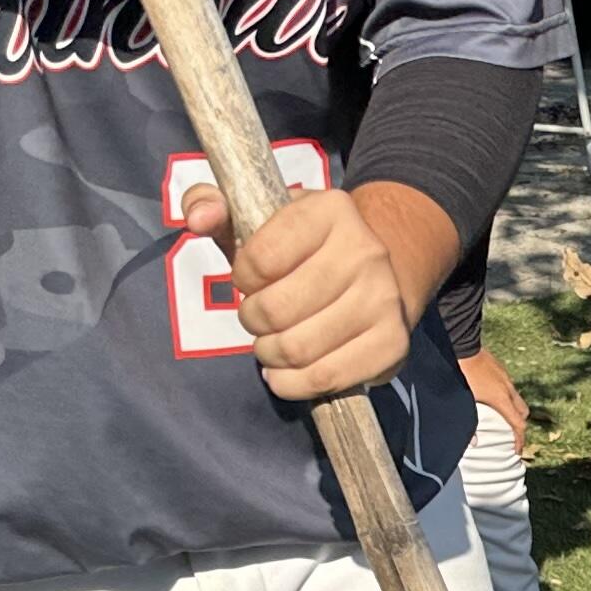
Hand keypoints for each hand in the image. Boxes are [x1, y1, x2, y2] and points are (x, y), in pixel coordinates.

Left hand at [180, 182, 407, 399]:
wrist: (379, 276)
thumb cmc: (303, 250)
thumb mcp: (259, 218)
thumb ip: (214, 206)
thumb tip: (198, 217)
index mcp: (330, 210)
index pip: (260, 258)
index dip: (243, 278)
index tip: (250, 279)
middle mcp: (366, 250)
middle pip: (277, 309)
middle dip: (252, 320)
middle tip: (257, 317)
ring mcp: (384, 299)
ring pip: (298, 349)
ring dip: (269, 354)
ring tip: (271, 344)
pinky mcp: (392, 342)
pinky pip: (324, 378)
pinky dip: (293, 383)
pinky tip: (286, 372)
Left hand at [458, 342, 527, 449]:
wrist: (462, 346)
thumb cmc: (462, 374)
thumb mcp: (465, 402)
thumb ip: (471, 424)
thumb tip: (474, 442)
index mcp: (502, 400)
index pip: (518, 425)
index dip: (519, 440)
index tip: (517, 450)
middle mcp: (508, 389)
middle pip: (523, 412)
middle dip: (519, 425)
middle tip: (510, 433)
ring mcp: (506, 378)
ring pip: (516, 399)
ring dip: (512, 409)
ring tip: (500, 416)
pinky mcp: (501, 369)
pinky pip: (509, 387)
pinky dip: (506, 396)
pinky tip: (491, 396)